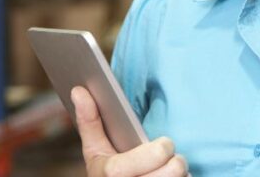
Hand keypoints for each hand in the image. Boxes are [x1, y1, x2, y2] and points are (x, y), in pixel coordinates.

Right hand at [71, 86, 189, 176]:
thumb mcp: (96, 151)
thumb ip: (90, 122)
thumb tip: (79, 90)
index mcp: (110, 173)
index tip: (165, 144)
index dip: (162, 149)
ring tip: (168, 170)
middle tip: (168, 158)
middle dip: (176, 160)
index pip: (156, 155)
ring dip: (180, 171)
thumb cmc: (108, 173)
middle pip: (173, 169)